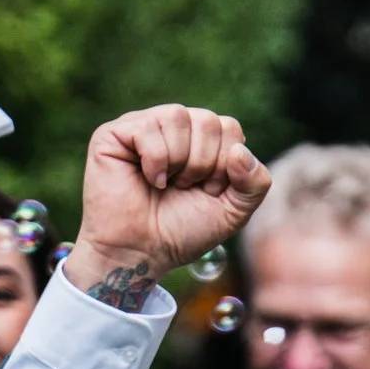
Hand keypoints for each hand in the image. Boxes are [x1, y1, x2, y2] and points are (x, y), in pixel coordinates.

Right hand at [62, 105, 269, 306]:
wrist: (143, 252)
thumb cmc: (184, 230)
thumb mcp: (234, 211)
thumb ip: (256, 183)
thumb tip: (241, 150)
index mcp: (202, 139)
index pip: (230, 127)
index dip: (226, 164)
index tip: (210, 191)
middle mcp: (174, 127)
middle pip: (207, 120)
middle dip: (205, 163)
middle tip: (186, 188)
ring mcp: (143, 127)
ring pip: (178, 116)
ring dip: (180, 161)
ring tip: (168, 184)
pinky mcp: (114, 134)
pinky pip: (148, 127)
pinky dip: (155, 160)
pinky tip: (149, 179)